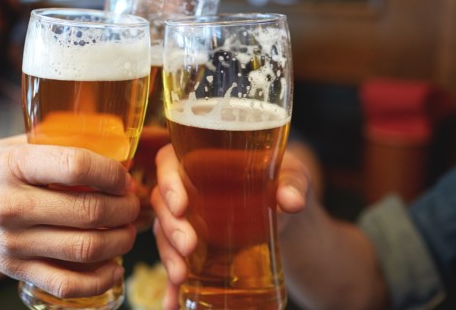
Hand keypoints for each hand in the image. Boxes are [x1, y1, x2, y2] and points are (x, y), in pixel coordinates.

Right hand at [0, 136, 138, 298]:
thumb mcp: (9, 146)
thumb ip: (52, 145)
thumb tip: (109, 146)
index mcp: (13, 166)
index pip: (77, 166)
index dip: (112, 172)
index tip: (125, 176)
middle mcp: (11, 206)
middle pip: (89, 210)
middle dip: (124, 208)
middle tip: (133, 204)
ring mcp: (12, 243)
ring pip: (85, 248)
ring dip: (120, 241)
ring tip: (128, 230)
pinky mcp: (12, 270)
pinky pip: (65, 283)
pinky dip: (99, 280)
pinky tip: (114, 268)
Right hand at [151, 145, 309, 308]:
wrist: (292, 218)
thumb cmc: (285, 183)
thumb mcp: (293, 176)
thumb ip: (293, 184)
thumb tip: (291, 201)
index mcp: (202, 160)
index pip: (169, 161)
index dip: (168, 181)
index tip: (181, 205)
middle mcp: (187, 188)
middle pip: (163, 202)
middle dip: (170, 227)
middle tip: (189, 246)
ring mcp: (188, 220)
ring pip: (163, 234)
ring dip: (168, 255)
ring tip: (181, 275)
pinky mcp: (193, 248)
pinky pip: (176, 262)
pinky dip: (171, 285)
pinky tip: (172, 302)